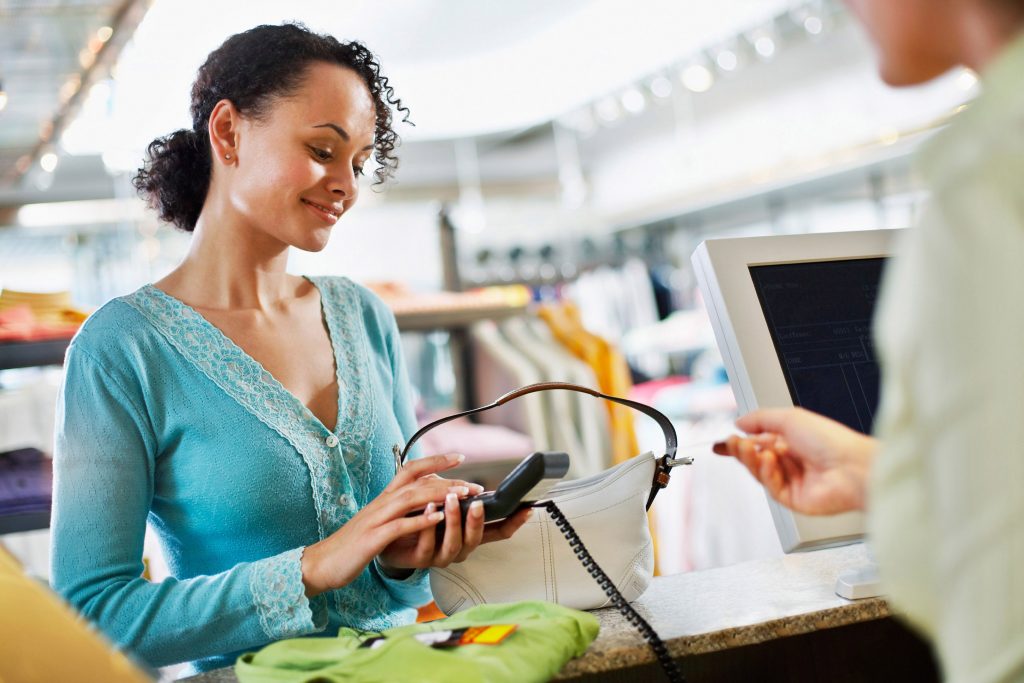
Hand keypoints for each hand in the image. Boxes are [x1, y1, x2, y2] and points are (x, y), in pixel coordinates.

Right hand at [300, 453, 486, 596]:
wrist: (321, 563)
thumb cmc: (354, 545)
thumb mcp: (378, 522)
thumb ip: (398, 511)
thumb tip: (424, 504)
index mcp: (384, 499)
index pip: (410, 470)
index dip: (435, 461)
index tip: (460, 457)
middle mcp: (381, 504)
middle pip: (417, 482)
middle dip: (448, 481)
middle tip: (474, 485)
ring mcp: (376, 520)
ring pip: (410, 499)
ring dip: (439, 494)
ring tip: (463, 495)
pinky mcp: (372, 539)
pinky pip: (398, 526)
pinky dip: (419, 520)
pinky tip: (437, 518)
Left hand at [377, 496, 532, 574]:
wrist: (384, 536)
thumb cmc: (415, 515)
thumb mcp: (437, 497)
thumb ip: (452, 490)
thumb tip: (465, 475)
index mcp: (468, 532)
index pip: (498, 531)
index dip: (514, 522)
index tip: (527, 508)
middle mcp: (459, 547)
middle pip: (477, 539)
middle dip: (478, 519)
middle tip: (477, 501)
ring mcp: (440, 555)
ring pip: (454, 544)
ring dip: (454, 520)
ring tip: (450, 499)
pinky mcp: (419, 560)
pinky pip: (427, 545)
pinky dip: (430, 527)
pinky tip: (429, 509)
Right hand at [713, 408, 876, 515]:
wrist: (852, 467)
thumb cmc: (832, 440)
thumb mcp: (790, 417)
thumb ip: (760, 419)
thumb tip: (740, 422)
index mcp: (792, 441)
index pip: (758, 442)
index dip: (739, 442)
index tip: (724, 441)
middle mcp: (792, 461)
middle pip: (755, 459)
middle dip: (742, 450)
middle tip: (732, 443)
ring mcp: (793, 481)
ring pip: (760, 473)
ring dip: (752, 459)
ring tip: (749, 448)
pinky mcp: (794, 499)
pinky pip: (771, 487)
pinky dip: (766, 473)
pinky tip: (769, 461)